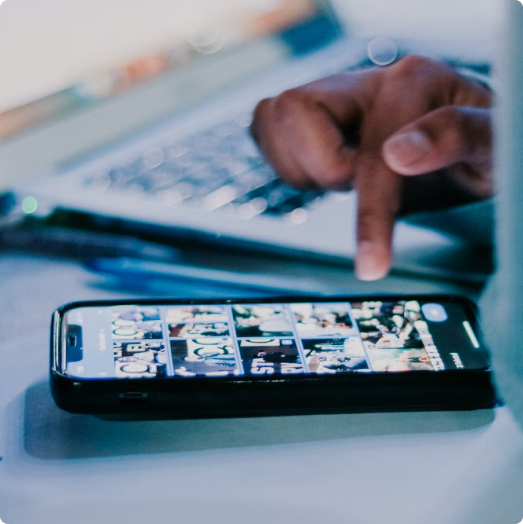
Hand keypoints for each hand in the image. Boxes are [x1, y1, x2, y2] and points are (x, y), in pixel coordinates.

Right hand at [250, 56, 492, 279]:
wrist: (470, 140)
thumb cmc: (486, 145)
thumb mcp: (495, 145)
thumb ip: (459, 137)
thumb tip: (398, 153)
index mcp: (414, 82)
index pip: (370, 154)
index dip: (368, 214)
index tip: (371, 265)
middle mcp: (368, 81)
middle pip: (292, 109)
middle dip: (317, 168)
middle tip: (352, 185)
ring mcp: (339, 95)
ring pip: (271, 118)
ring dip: (298, 166)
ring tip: (344, 178)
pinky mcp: (319, 114)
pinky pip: (269, 130)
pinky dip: (286, 162)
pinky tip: (322, 172)